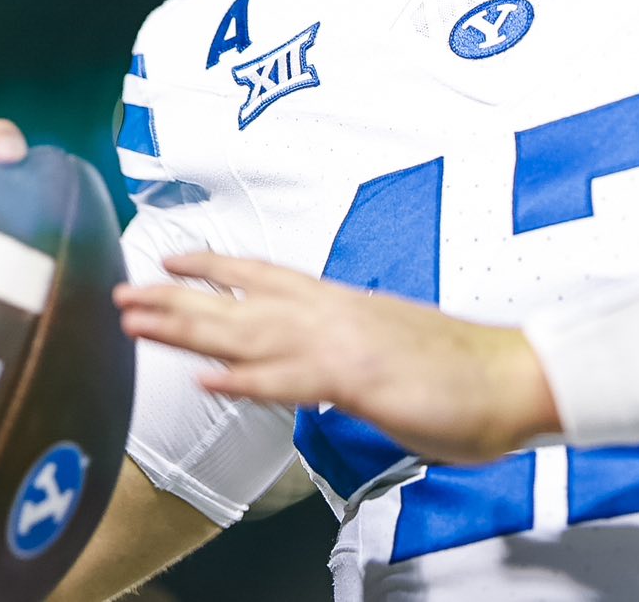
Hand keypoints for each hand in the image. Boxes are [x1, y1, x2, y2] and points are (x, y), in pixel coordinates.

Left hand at [116, 253, 560, 464]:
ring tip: (138, 323)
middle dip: (177, 299)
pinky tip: (209, 382)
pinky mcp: (362, 380)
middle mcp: (336, 315)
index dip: (216, 268)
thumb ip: (347, 353)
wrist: (517, 376)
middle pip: (242, 303)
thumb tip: (321, 365)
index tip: (169, 257)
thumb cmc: (462, 371)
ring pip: (252, 334)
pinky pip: (294, 381)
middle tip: (122, 293)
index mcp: (344, 306)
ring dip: (190, 329)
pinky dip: (249, 382)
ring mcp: (346, 345)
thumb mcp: (391, 352)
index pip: (267, 278)